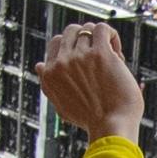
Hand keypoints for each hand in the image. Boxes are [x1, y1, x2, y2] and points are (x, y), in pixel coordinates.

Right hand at [37, 21, 145, 143]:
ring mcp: (80, 57)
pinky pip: (103, 28)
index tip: (86, 58)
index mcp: (50, 74)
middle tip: (100, 54)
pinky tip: (117, 51)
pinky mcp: (100, 54)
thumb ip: (49, 85)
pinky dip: (112, 35)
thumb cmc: (91, 121)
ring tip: (112, 56)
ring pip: (88, 29)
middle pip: (70, 31)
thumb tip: (39, 65)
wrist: (110, 128)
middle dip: (86, 38)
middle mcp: (62, 63)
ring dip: (101, 40)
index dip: (72, 46)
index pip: (55, 43)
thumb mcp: (61, 105)